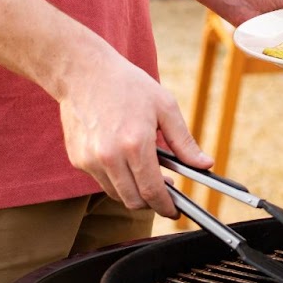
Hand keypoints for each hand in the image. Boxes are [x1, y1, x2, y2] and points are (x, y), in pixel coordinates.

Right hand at [57, 44, 206, 216]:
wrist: (83, 72)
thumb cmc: (127, 85)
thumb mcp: (164, 106)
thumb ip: (184, 141)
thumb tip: (205, 164)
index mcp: (135, 144)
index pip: (153, 191)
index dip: (166, 206)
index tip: (175, 210)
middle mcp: (110, 157)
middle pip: (133, 200)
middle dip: (151, 202)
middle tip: (164, 191)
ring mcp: (90, 160)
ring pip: (116, 194)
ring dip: (133, 191)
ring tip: (145, 172)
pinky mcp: (77, 159)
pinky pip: (101, 180)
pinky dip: (115, 177)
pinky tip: (124, 159)